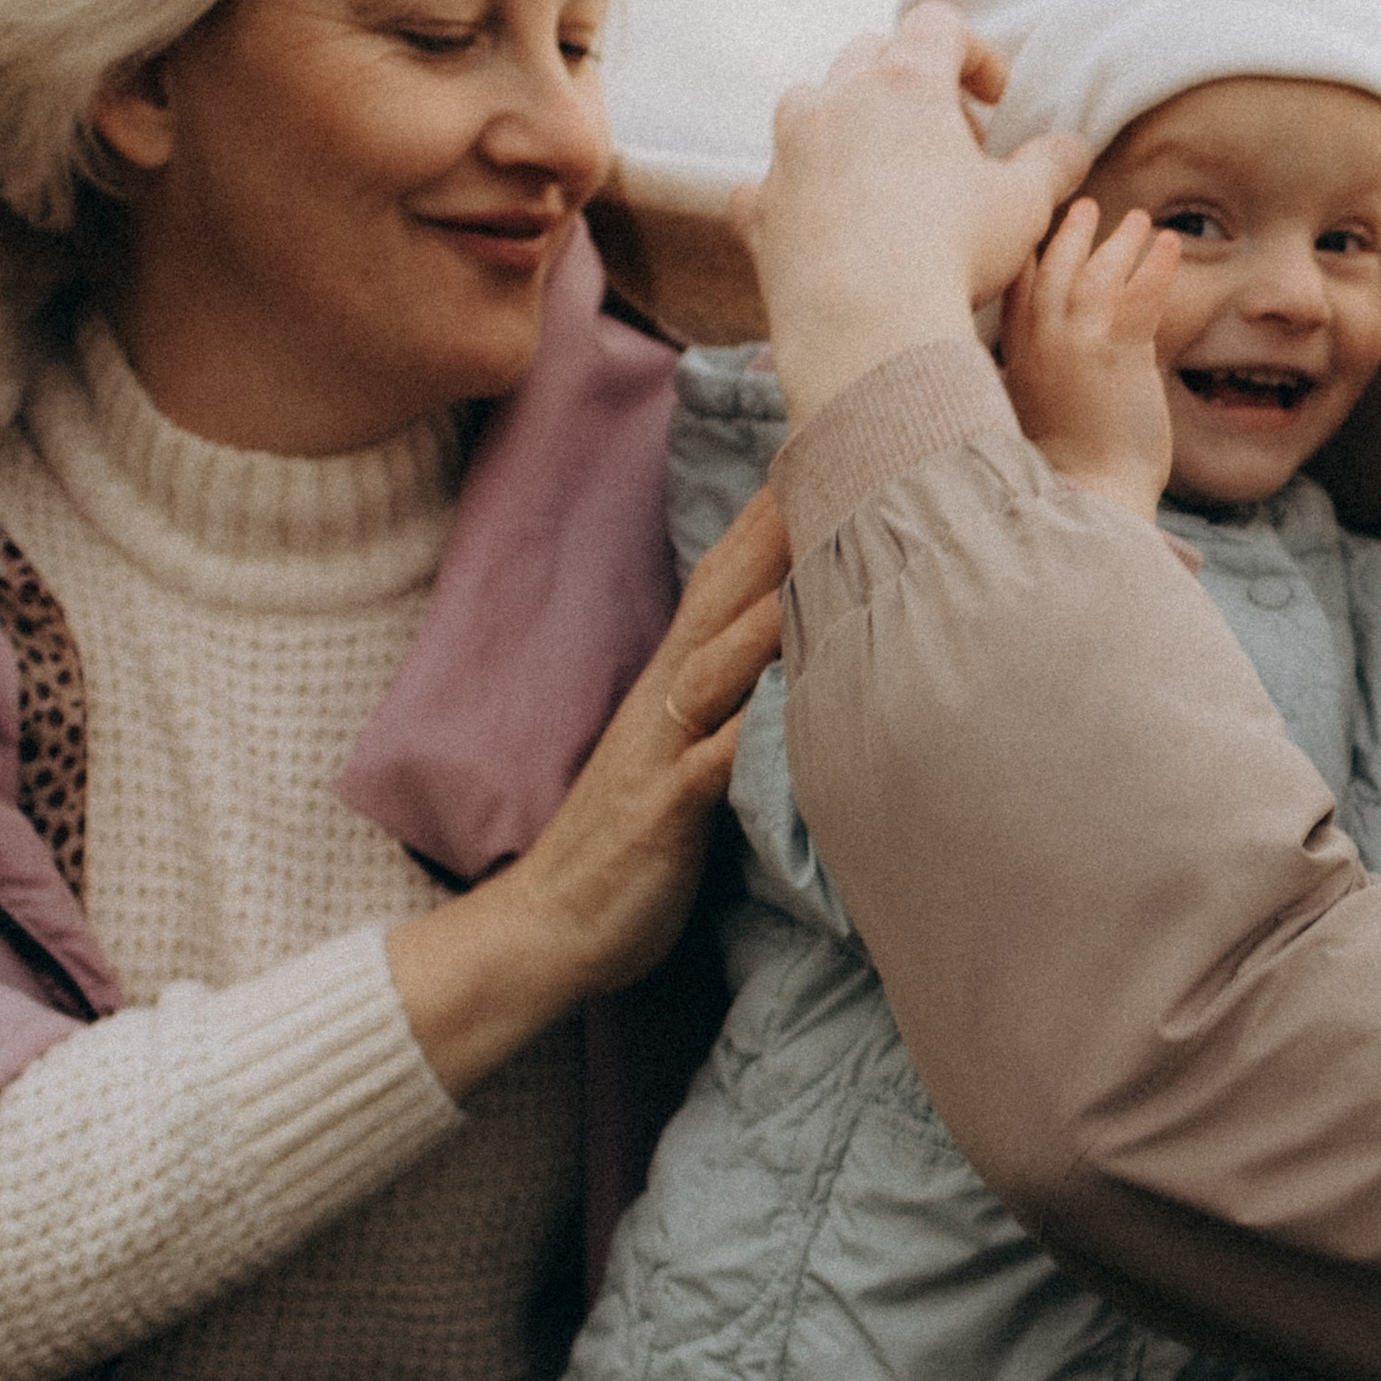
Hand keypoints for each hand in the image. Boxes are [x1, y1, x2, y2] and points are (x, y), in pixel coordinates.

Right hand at [387, 488, 788, 1096]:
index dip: (771, 518)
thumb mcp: (688, 759)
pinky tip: (781, 708)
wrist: (545, 929)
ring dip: (766, 612)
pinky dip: (744, 734)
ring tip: (821, 557)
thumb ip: (731, 705)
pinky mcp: (661, 813)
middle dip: (775, 530)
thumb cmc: (630, 849)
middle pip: (722, 597)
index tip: (828, 451)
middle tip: (834, 459)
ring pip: (716, 666)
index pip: (726, 582)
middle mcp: (666, 702)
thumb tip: (795, 658)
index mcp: (676, 685)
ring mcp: (660, 753)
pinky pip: (708, 766)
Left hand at [733, 5, 1088, 420]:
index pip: (938, 24)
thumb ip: (1051, 165)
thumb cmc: (954, 252)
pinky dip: (792, 192)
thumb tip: (1070, 148)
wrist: (866, 326)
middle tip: (947, 145)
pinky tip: (820, 221)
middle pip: (869, 56)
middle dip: (910, 88)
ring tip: (881, 174)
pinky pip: (765, 183)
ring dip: (843, 124)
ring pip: (807, 104)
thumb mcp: (1026, 206)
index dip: (973, 53)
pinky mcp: (760, 208)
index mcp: (905, 83)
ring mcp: (789, 152)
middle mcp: (837, 100)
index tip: (994, 100)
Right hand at [999, 197, 1182, 516]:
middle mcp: (1039, 342)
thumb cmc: (1069, 471)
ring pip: (1096, 272)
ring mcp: (1077, 344)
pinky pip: (1139, 295)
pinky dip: (1156, 266)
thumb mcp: (1037, 415)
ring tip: (1137, 218)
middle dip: (1070, 233)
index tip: (1038, 233)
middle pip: (1050, 267)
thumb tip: (1058, 365)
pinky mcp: (1117, 354)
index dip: (1027, 255)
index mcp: (1014, 358)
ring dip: (1119, 240)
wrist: (1089, 498)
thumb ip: (1044, 376)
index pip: (1013, 289)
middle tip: (1085, 208)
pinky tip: (1169, 245)